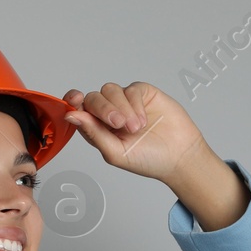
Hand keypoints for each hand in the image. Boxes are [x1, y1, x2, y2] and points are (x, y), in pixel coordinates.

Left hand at [62, 82, 209, 183]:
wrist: (179, 156)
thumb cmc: (148, 160)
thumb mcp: (115, 153)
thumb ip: (92, 133)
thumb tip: (71, 116)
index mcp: (97, 128)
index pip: (78, 108)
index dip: (72, 101)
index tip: (75, 100)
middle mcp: (109, 113)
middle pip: (93, 98)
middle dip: (103, 109)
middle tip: (118, 125)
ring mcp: (126, 102)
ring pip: (110, 90)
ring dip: (120, 108)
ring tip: (134, 127)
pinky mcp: (142, 94)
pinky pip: (131, 89)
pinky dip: (135, 104)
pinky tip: (143, 120)